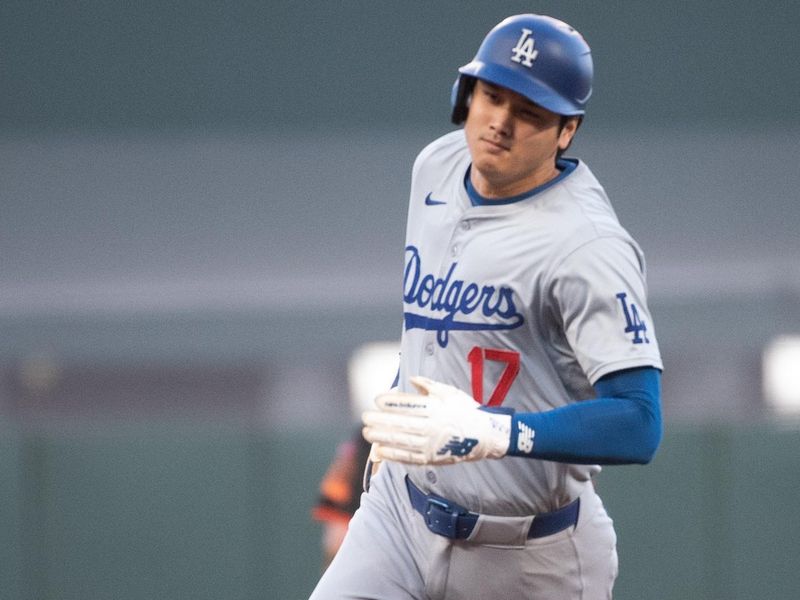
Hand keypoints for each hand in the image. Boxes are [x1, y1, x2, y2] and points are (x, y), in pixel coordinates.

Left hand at [362, 376, 511, 464]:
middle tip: (365, 417)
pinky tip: (380, 450)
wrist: (486, 436)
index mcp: (437, 408)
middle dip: (381, 420)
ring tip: (367, 433)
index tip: (377, 400)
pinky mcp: (432, 457)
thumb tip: (411, 379)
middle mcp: (433, 426)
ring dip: (382, 437)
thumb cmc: (466, 410)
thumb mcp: (450, 392)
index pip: (410, 405)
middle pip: (402, 423)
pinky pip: (409, 457)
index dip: (392, 402)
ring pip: (403, 440)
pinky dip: (393, 454)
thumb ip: (428, 385)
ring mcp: (432, 443)